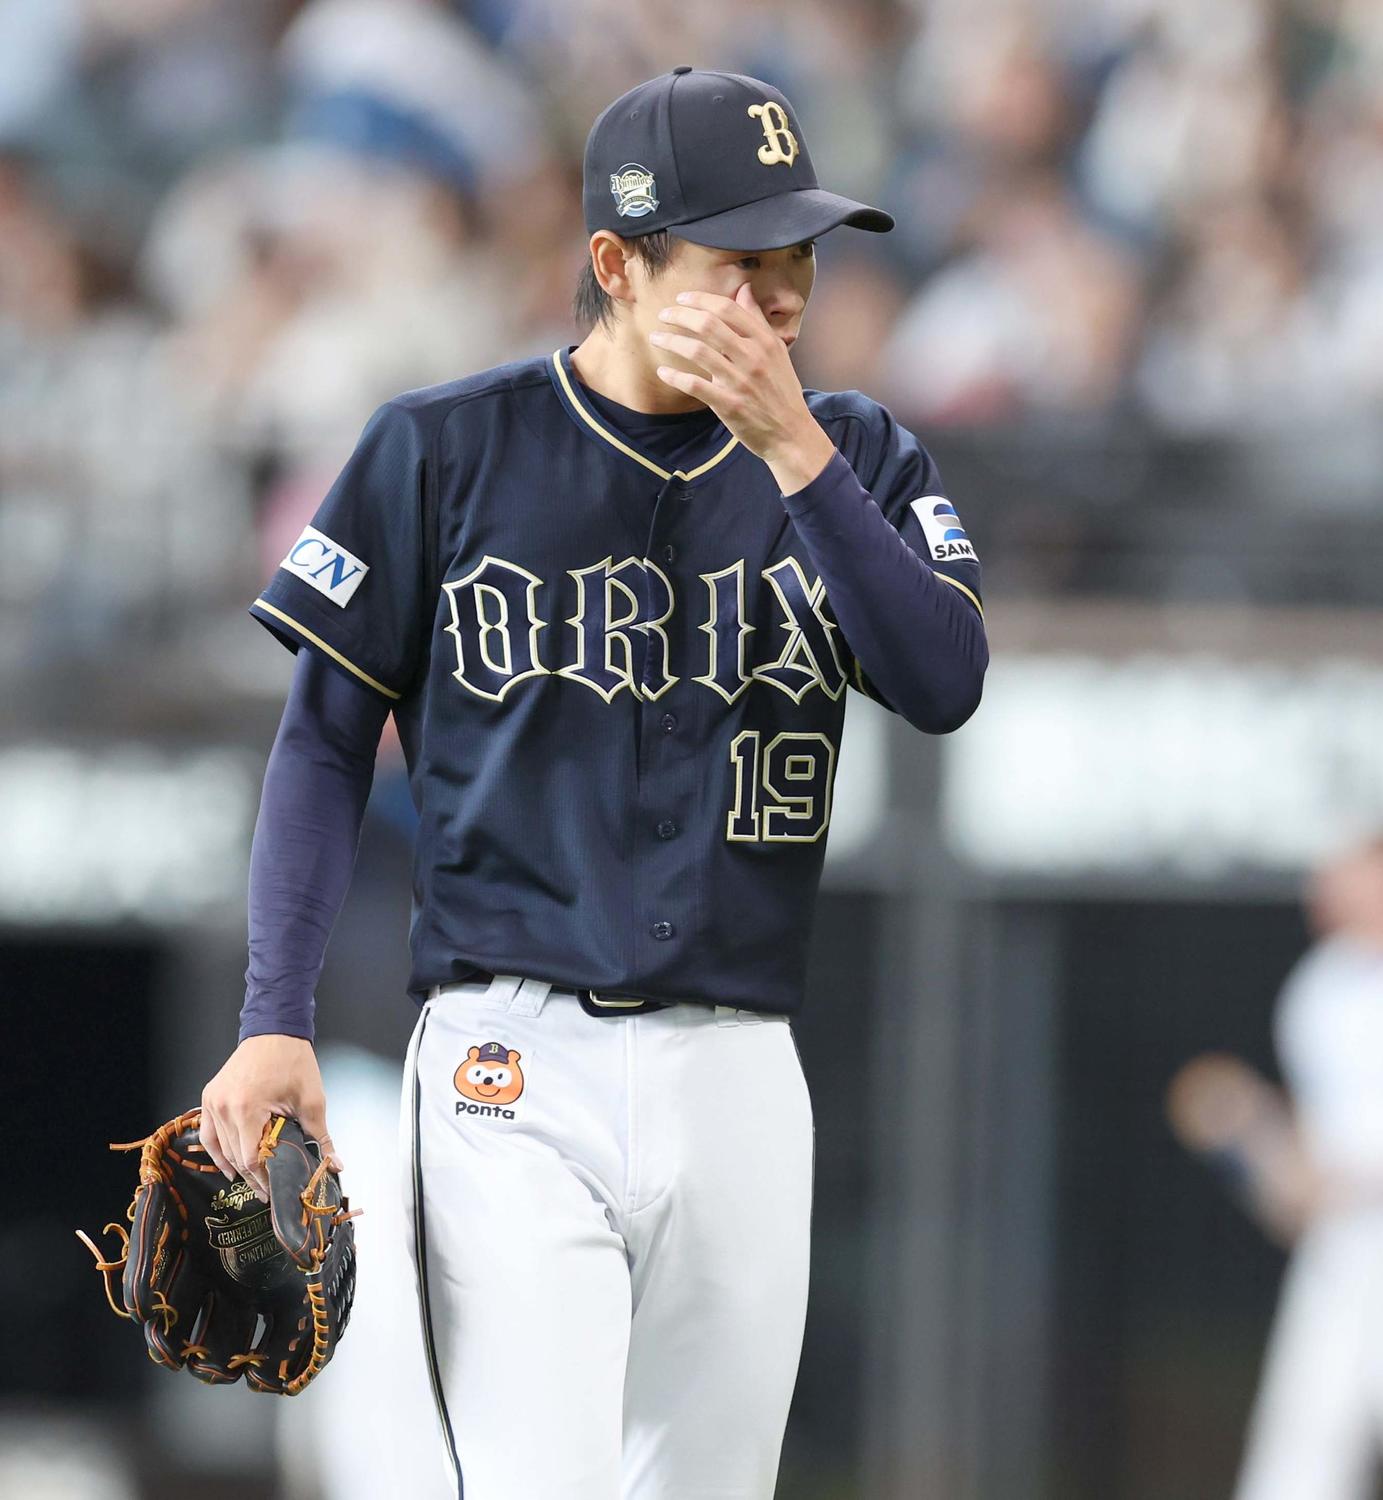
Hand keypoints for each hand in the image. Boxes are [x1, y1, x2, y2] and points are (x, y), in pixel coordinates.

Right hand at [200, 1035, 340, 1203]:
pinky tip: (228, 1165)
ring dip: (235, 1166)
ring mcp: (213, 1101)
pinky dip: (217, 1150)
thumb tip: (335, 1165)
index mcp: (247, 1108)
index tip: (275, 1190)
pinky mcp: (210, 1096)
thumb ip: (321, 1136)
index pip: (250, 1158)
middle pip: (234, 1156)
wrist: (275, 1030)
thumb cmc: (293, 1061)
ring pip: (220, 1147)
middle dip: (252, 1176)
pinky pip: (209, 1132)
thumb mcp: (312, 1100)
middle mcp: (224, 1107)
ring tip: (252, 1181)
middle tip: (267, 1191)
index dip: (263, 1178)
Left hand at [650, 283, 836, 491]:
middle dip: (680, 315)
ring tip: (656, 337)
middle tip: (663, 315)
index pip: (727, 309)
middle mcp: (753, 357)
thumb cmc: (781, 391)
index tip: (682, 298)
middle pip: (708, 324)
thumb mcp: (776, 351)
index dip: (700, 299)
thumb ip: (757, 320)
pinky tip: (663, 371)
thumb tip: (744, 289)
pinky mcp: (729, 405)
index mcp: (764, 341)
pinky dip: (675, 376)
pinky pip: (695, 386)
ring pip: (698, 351)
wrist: (791, 433)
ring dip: (671, 341)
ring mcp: (740, 382)